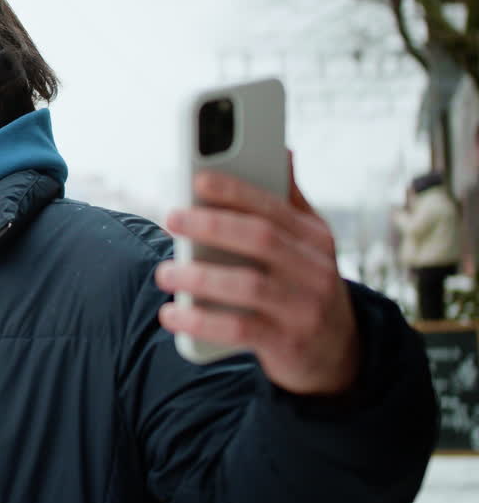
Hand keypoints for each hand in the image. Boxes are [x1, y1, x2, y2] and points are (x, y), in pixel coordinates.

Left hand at [155, 153, 358, 395]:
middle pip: (261, 239)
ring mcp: (304, 309)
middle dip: (212, 225)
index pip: (273, 208)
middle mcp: (315, 270)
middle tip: (171, 217)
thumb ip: (288, 201)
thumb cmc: (304, 283)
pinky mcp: (287, 343)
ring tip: (163, 272)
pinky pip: (240, 330)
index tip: (197, 178)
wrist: (338, 353)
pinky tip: (173, 314)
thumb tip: (283, 149)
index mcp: (315, 238)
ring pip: (249, 286)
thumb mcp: (308, 243)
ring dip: (200, 277)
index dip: (235, 191)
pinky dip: (202, 320)